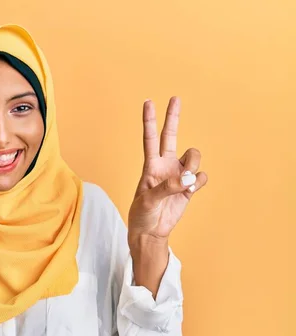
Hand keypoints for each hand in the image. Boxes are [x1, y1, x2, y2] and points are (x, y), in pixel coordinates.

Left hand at [128, 97, 208, 245]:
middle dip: (173, 117)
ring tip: (183, 183)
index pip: (150, 138)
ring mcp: (179, 174)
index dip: (149, 120)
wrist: (151, 231)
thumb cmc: (142, 214)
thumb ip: (168, 187)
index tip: (148, 102)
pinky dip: (197, 183)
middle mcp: (165, 165)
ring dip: (192, 166)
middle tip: (175, 98)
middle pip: (171, 135)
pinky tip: (188, 193)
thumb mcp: (148, 200)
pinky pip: (201, 177)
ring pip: (193, 156)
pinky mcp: (189, 187)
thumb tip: (188, 178)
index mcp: (150, 165)